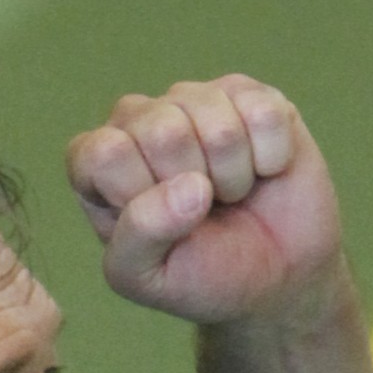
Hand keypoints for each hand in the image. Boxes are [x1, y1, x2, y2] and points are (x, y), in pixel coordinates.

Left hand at [65, 76, 348, 336]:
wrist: (274, 275)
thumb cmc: (200, 274)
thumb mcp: (147, 277)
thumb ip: (139, 237)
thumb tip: (188, 186)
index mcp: (97, 161)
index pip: (106, 154)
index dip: (143, 197)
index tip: (162, 226)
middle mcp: (139, 120)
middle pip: (163, 132)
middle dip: (195, 188)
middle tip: (203, 210)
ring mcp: (194, 101)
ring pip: (219, 125)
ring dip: (234, 176)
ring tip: (230, 194)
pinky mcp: (248, 94)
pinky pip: (264, 114)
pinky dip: (271, 157)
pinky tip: (261, 170)